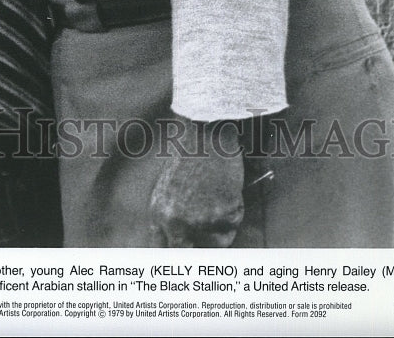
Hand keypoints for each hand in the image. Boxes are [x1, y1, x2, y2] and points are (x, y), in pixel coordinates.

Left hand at [149, 119, 243, 246]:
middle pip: (186, 257)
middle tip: (210, 241)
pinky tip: (227, 190)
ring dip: (222, 229)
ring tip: (219, 199)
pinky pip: (232, 228)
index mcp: (158, 214)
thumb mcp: (169, 189)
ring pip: (216, 245)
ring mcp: (197, 222)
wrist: (206, 134)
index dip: (177, 257)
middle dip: (200, 252)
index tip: (189, 257)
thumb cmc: (192, 157)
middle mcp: (174, 223)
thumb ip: (171, 219)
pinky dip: (235, 213)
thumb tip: (182, 247)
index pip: (163, 252)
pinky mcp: (219, 216)